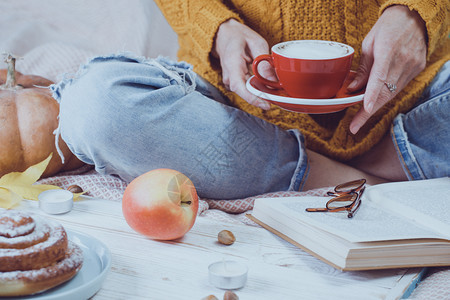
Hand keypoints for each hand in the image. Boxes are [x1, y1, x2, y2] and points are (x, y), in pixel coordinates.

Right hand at [213, 19, 273, 109]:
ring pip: (248, 92)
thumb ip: (263, 62)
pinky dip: (258, 87)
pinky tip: (266, 82)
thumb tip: (273, 80)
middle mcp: (229, 76)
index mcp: (232, 63)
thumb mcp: (255, 43)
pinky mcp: (235, 83)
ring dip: (262, 91)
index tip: (266, 104)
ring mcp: (230, 81)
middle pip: (246, 93)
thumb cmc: (239, 37)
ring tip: (274, 86)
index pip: (239, 86)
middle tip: (280, 95)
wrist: (224, 35)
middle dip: (263, 96)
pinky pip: (247, 89)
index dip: (253, 98)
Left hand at [347, 5, 426, 133]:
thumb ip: (363, 68)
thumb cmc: (388, 26)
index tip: (365, 110)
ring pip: (392, 93)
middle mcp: (403, 60)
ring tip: (360, 117)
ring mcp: (413, 66)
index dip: (371, 96)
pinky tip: (375, 100)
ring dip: (375, 105)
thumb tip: (353, 88)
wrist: (415, 16)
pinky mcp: (417, 69)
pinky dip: (386, 94)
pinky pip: (399, 87)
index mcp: (388, 50)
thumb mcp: (369, 43)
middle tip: (355, 126)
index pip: (379, 78)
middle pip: (385, 92)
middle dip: (368, 112)